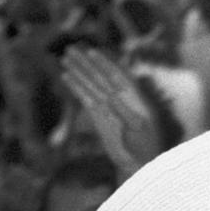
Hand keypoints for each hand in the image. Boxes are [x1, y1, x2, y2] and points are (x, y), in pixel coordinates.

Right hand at [60, 46, 160, 179]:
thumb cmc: (144, 145)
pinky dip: (76, 87)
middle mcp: (118, 96)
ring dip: (77, 70)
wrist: (138, 161)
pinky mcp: (98, 115)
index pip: (115, 74)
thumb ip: (124, 112)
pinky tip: (66, 76)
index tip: (91, 52)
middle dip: (85, 62)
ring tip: (65, 57)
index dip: (104, 63)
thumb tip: (111, 98)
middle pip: (99, 75)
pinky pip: (85, 97)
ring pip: (90, 84)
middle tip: (69, 49)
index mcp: (132, 95)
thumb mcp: (137, 128)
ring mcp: (107, 105)